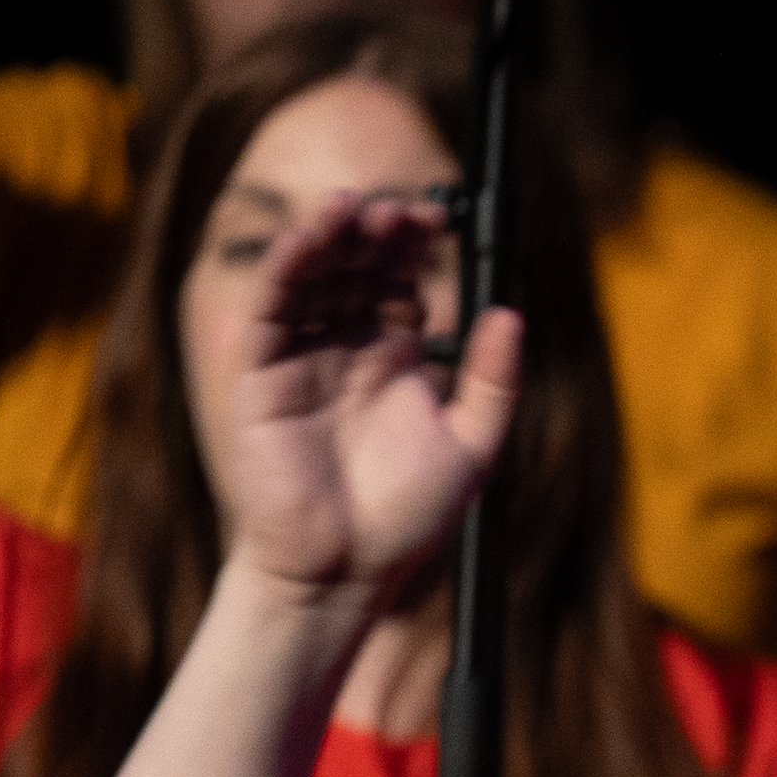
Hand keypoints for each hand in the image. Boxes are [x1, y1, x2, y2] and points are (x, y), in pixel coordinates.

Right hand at [208, 198, 523, 601]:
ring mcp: (303, 356)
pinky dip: (286, 269)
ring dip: (332, 237)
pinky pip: (273, 310)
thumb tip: (513, 313)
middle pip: (359, 271)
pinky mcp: (263, 373)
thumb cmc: (407, 516)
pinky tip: (308, 238)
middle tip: (404, 211)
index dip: (417, 249)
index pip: (404, 283)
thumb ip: (493, 379)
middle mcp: (348, 348)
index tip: (441, 218)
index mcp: (397, 358)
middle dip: (379, 235)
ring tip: (356, 208)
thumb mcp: (472, 443)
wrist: (346, 568)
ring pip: (314, 279)